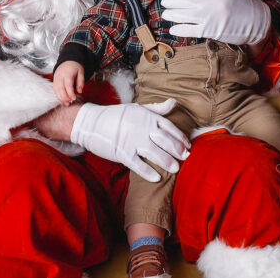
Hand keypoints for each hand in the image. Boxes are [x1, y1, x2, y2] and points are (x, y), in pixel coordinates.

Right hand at [53, 61, 83, 104]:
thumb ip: (81, 82)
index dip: (70, 93)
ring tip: (66, 103)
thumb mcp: (81, 72)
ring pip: (56, 90)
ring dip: (60, 98)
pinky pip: (54, 89)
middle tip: (70, 102)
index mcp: (68, 73)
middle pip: (60, 89)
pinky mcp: (54, 80)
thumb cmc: (75, 67)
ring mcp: (56, 78)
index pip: (68, 85)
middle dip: (65, 97)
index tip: (74, 98)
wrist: (67, 60)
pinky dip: (58, 95)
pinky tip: (62, 99)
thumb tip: (79, 91)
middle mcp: (60, 76)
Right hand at [70, 99, 190, 181]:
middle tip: (186, 158)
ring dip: (167, 162)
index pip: (169, 127)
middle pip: (165, 141)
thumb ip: (157, 108)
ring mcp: (132, 141)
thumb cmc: (116, 116)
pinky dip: (148, 172)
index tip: (188, 145)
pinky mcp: (123, 153)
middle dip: (178, 150)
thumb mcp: (137, 108)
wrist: (91, 122)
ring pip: (155, 153)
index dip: (180, 137)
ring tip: (175, 168)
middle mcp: (142, 128)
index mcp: (147, 117)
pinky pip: (138, 165)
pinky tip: (157, 178)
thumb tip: (174, 102)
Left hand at [161, 0, 270, 44]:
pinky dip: (180, 29)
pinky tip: (173, 29)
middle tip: (165, 2)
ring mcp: (209, 17)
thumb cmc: (243, 1)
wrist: (257, 21)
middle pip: (183, 1)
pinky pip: (190, 30)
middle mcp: (209, 2)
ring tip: (165, 14)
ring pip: (184, 15)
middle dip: (171, 1)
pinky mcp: (211, 31)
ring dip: (172, 15)